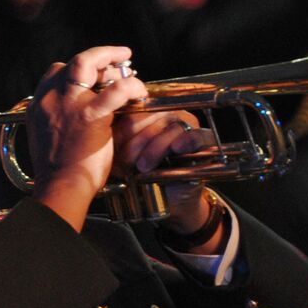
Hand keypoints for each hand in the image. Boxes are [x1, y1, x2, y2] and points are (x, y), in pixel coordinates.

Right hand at [28, 46, 147, 230]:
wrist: (60, 186)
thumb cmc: (58, 171)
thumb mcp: (45, 138)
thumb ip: (55, 120)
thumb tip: (71, 115)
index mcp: (39, 105)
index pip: (55, 72)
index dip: (76, 69)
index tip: (93, 75)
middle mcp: (51, 99)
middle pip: (72, 62)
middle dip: (97, 57)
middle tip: (117, 59)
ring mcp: (69, 104)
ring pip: (88, 62)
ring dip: (110, 58)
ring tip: (128, 62)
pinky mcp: (90, 115)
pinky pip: (116, 89)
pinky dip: (131, 86)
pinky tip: (139, 92)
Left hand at [112, 110, 221, 243]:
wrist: (167, 197)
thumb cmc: (143, 173)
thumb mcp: (124, 156)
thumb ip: (116, 140)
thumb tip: (105, 128)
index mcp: (148, 115)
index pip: (138, 110)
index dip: (126, 127)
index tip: (115, 144)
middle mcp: (168, 116)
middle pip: (154, 116)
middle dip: (139, 139)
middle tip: (127, 160)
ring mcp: (187, 126)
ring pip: (172, 126)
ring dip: (157, 146)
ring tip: (144, 166)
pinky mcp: (203, 140)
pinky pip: (197, 135)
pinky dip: (187, 140)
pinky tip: (177, 149)